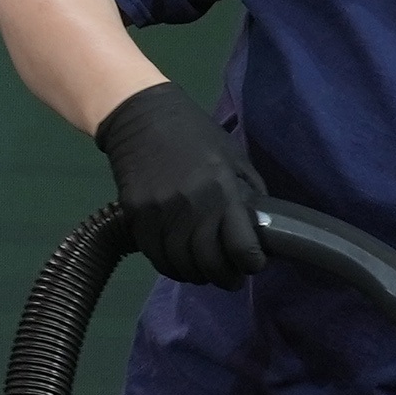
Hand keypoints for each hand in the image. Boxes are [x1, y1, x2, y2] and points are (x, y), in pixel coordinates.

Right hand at [89, 80, 272, 285]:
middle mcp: (191, 204)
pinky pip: (155, 255)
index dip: (251, 263)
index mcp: (222, 188)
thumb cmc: (195, 134)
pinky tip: (179, 260)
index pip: (241, 245)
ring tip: (204, 271)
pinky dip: (170, 265)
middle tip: (231, 278)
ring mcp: (159, 211)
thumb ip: (248, 192)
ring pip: (180, 264)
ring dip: (196, 275)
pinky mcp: (135, 214)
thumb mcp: (233, 156)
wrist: (141, 116)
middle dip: (225, 278)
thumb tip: (260, 229)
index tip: (253, 264)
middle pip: (208, 262)